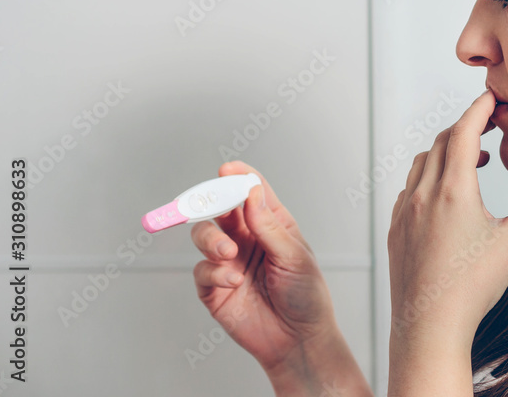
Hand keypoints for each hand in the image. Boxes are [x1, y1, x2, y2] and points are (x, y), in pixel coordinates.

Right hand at [191, 161, 368, 395]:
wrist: (298, 340)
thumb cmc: (306, 296)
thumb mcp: (294, 256)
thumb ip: (269, 226)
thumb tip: (251, 192)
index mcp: (270, 224)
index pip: (250, 192)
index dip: (238, 177)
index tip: (227, 169)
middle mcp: (246, 238)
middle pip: (219, 209)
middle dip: (211, 202)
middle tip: (210, 202)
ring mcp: (228, 262)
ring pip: (203, 235)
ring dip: (210, 239)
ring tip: (228, 254)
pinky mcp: (214, 288)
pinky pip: (201, 271)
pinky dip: (213, 273)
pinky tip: (233, 281)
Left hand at [386, 89, 507, 392]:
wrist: (428, 327)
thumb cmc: (471, 289)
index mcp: (453, 192)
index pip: (464, 131)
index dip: (479, 109)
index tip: (492, 97)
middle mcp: (423, 195)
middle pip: (442, 142)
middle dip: (466, 127)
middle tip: (489, 125)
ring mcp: (405, 212)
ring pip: (422, 163)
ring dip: (446, 151)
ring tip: (474, 161)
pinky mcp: (396, 230)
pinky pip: (409, 188)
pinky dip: (429, 177)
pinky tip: (446, 196)